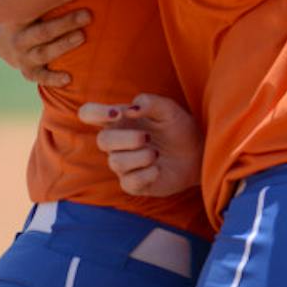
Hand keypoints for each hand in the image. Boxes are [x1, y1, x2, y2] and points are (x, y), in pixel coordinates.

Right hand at [0, 0, 89, 86]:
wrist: (4, 41)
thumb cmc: (25, 11)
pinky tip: (69, 78)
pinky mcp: (27, 71)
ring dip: (63, 45)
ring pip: (43, 52)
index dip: (52, 1)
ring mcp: (20, 56)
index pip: (32, 8)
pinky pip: (40, 76)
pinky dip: (53, 79)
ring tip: (82, 36)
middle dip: (65, 23)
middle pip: (41, 32)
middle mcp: (15, 38)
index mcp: (14, 16)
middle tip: (88, 15)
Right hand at [79, 94, 201, 197]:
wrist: (197, 153)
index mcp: (120, 120)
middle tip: (147, 137)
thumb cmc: (179, 127)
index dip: (95, 113)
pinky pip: (129, 182)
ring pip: (116, 162)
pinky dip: (146, 174)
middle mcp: (116, 142)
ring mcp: (123, 164)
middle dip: (126, 139)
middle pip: (102, 140)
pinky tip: (158, 169)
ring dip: (140, 157)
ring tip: (157, 154)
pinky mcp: (132, 184)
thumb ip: (149, 102)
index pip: (89, 113)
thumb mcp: (169, 109)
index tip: (117, 114)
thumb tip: (130, 109)